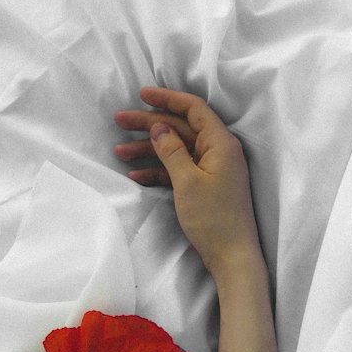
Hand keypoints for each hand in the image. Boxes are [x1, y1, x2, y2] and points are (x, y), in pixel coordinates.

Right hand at [113, 86, 262, 278]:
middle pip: (180, 128)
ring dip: (148, 149)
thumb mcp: (187, 181)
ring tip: (119, 152)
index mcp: (220, 143)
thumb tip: (159, 127)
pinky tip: (135, 174)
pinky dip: (158, 170)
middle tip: (119, 120)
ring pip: (176, 149)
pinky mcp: (205, 186)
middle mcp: (218, 151)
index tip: (142, 95)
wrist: (232, 257)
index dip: (167, 99)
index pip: (193, 109)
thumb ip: (171, 150)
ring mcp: (212, 169)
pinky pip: (178, 169)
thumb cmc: (214, 219)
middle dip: (149, 124)